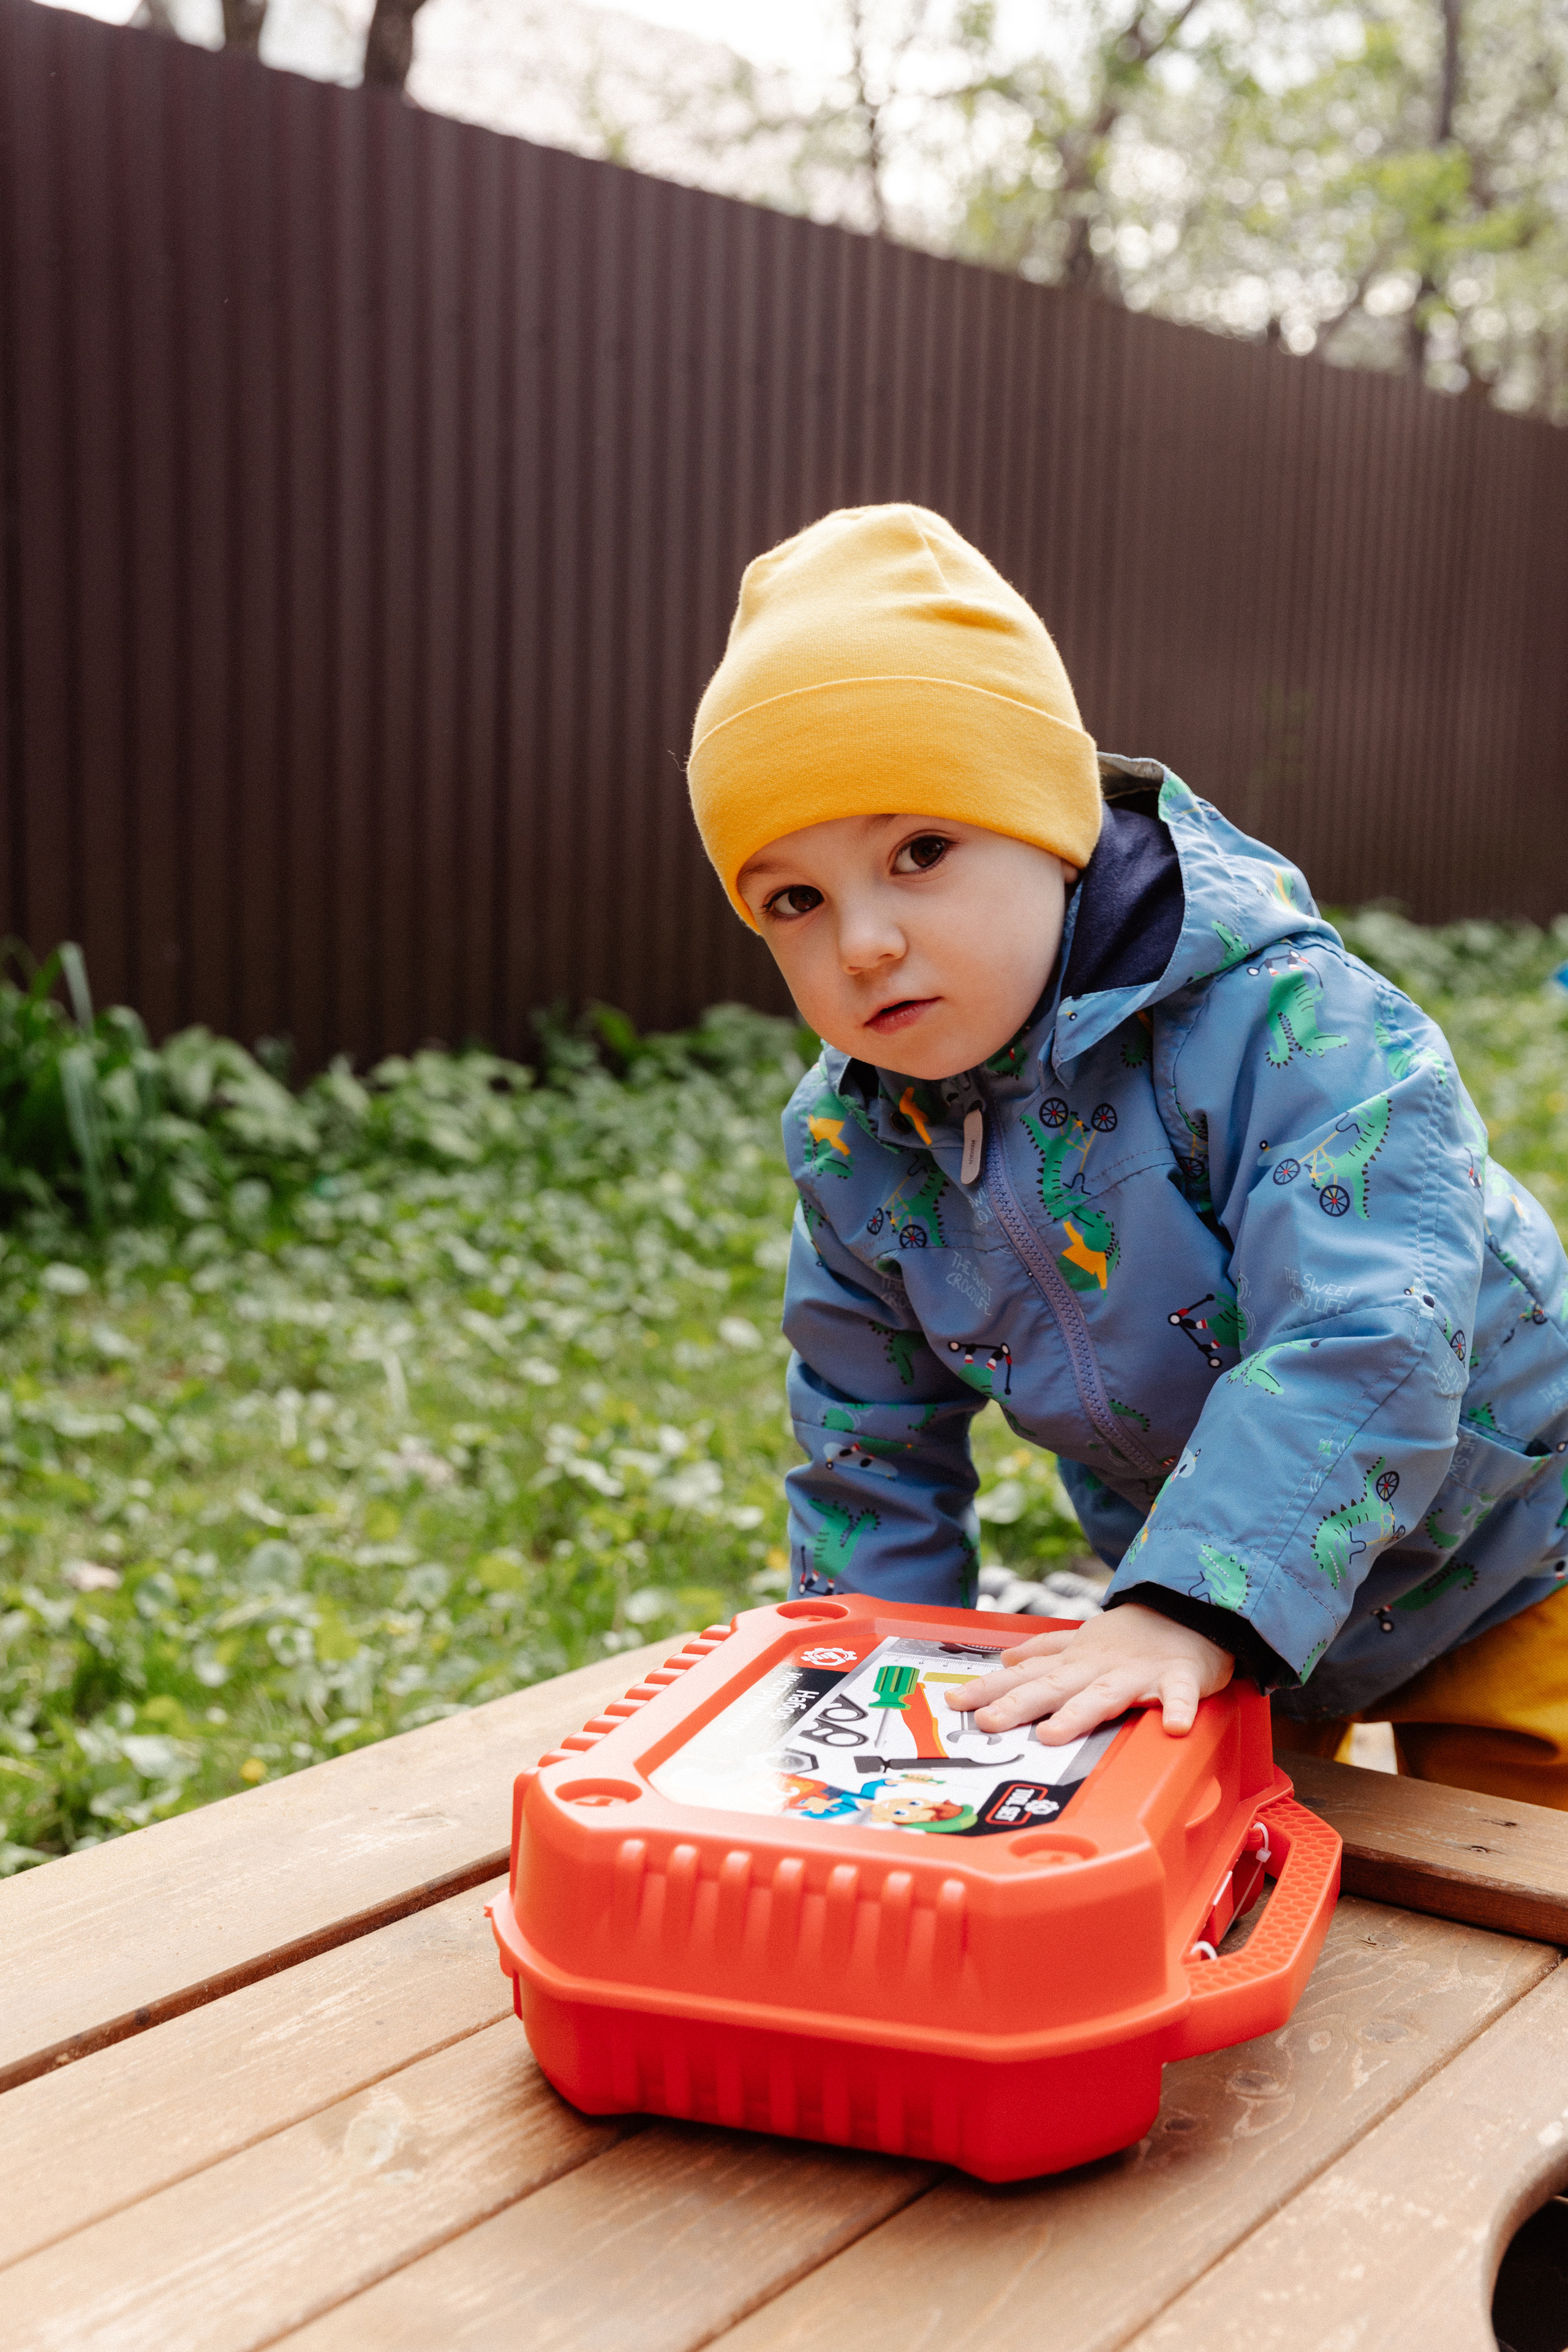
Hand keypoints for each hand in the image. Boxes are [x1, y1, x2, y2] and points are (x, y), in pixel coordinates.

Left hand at [944, 1602, 1233, 1745]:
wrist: (1190, 1609)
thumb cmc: (1133, 1635)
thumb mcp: (1082, 1641)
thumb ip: (1044, 1652)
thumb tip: (1004, 1660)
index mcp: (1075, 1663)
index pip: (1026, 1676)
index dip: (990, 1688)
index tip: (955, 1702)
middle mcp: (1098, 1668)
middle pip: (1053, 1687)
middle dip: (1019, 1704)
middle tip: (988, 1722)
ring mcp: (1137, 1673)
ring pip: (1104, 1694)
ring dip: (1079, 1712)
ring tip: (1053, 1734)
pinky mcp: (1180, 1677)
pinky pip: (1180, 1694)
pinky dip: (1178, 1707)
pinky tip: (1173, 1726)